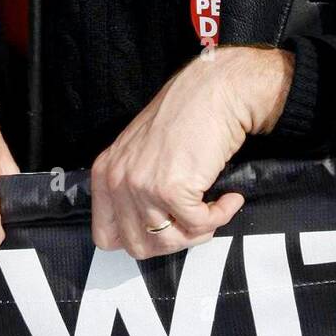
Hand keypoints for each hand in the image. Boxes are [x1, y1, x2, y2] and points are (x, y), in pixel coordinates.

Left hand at [91, 46, 292, 259]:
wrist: (216, 89)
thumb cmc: (187, 115)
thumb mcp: (142, 151)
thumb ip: (134, 186)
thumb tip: (151, 228)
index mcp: (105, 172)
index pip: (106, 236)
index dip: (139, 239)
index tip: (164, 228)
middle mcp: (117, 180)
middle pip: (138, 246)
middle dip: (172, 241)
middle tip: (195, 222)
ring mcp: (142, 185)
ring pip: (169, 241)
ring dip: (199, 231)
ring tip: (214, 207)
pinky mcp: (172, 188)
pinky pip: (199, 225)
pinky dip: (221, 216)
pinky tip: (230, 198)